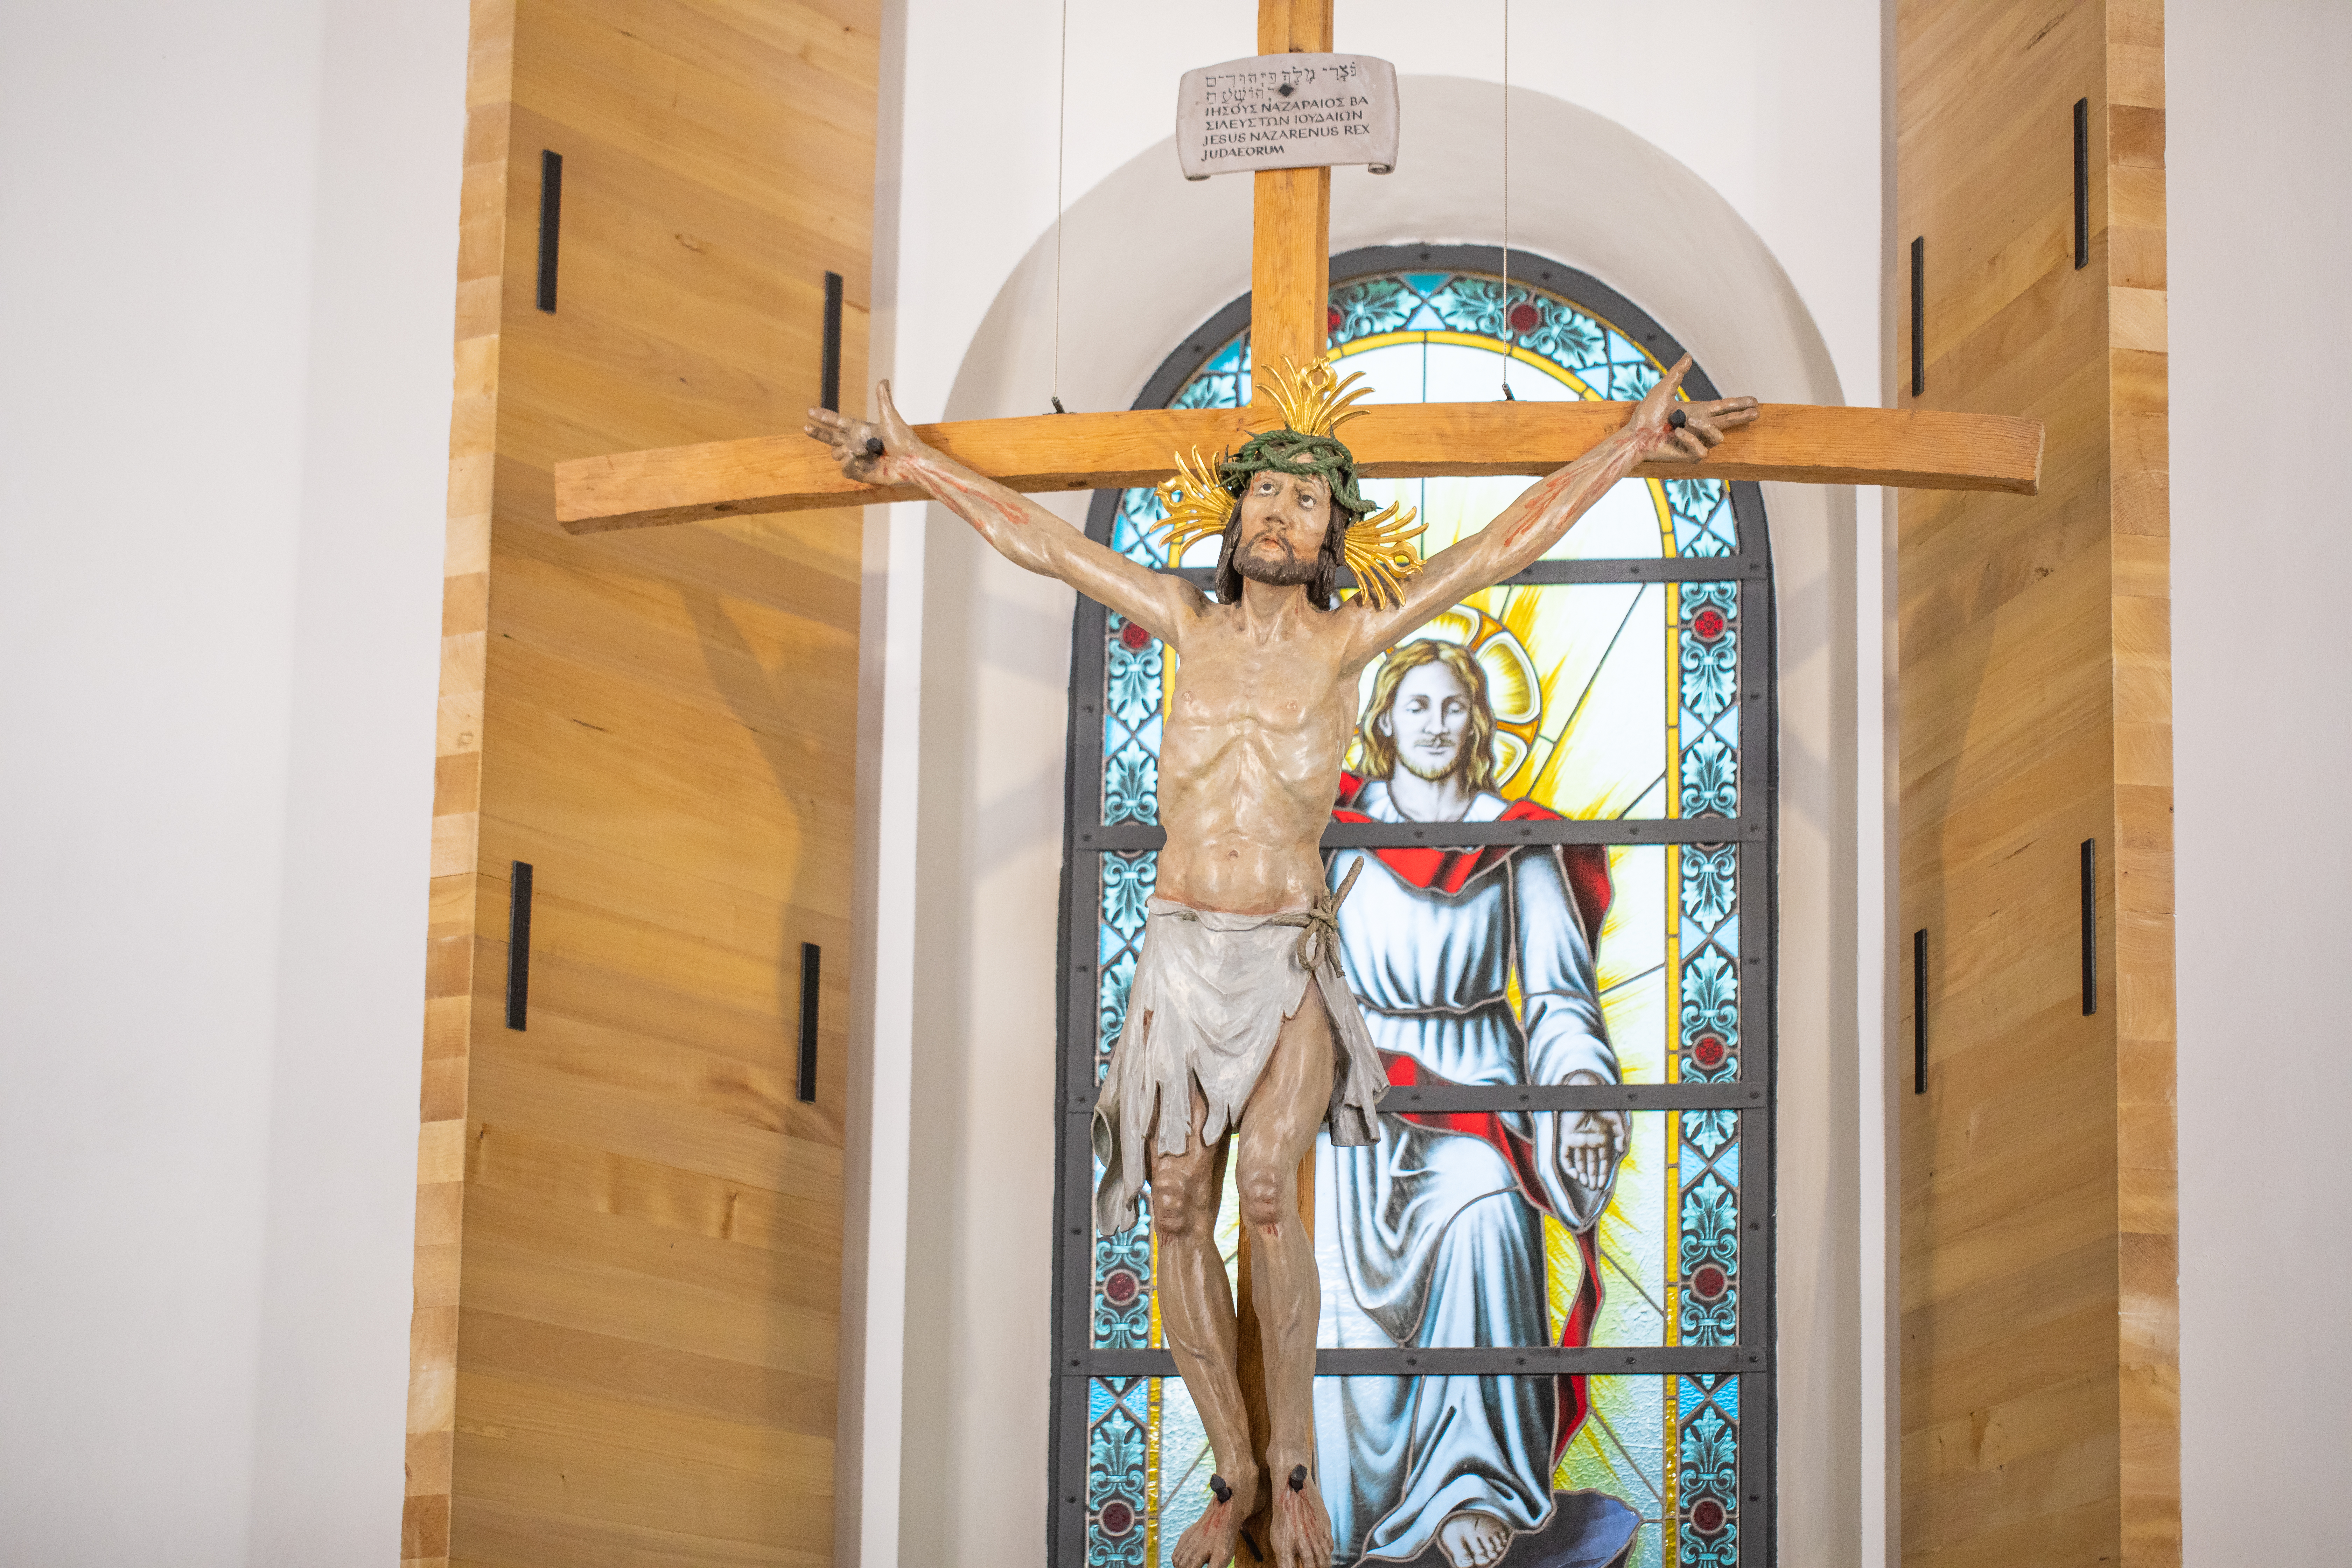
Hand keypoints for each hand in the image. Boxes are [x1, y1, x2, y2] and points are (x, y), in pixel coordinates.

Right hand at [804, 379, 926, 483]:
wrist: (912, 462)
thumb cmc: (904, 440)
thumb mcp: (890, 417)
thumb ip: (883, 399)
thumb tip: (883, 380)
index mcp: (861, 430)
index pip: (838, 422)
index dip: (824, 417)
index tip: (810, 411)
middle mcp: (857, 444)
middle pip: (831, 438)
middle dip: (818, 433)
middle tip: (805, 428)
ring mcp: (857, 459)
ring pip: (836, 454)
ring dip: (843, 451)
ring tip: (858, 450)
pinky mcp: (860, 473)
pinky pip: (845, 468)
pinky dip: (848, 463)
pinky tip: (856, 459)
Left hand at [1556, 1072, 1626, 1193]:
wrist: (1585, 1092)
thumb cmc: (1601, 1103)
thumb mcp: (1616, 1119)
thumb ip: (1621, 1133)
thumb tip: (1621, 1149)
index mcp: (1600, 1136)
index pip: (1602, 1158)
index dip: (1603, 1171)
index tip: (1603, 1183)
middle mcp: (1588, 1139)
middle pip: (1590, 1161)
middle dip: (1592, 1175)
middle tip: (1594, 1187)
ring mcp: (1576, 1138)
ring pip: (1578, 1160)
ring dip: (1582, 1173)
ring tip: (1586, 1184)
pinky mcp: (1566, 1136)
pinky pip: (1565, 1155)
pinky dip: (1569, 1166)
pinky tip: (1575, 1174)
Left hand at [1627, 354, 1758, 463]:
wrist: (1635, 435)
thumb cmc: (1646, 414)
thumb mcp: (1663, 390)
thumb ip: (1677, 374)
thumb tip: (1688, 356)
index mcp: (1697, 412)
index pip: (1723, 408)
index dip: (1738, 404)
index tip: (1754, 401)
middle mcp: (1699, 427)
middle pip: (1728, 422)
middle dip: (1742, 417)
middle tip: (1756, 413)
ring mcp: (1696, 442)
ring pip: (1718, 436)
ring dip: (1705, 427)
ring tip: (1689, 421)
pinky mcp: (1690, 455)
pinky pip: (1703, 450)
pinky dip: (1691, 440)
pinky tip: (1677, 434)